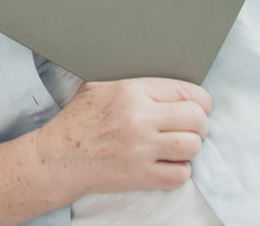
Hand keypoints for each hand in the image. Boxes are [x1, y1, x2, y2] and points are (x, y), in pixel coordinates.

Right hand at [35, 78, 210, 197]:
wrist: (59, 157)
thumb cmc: (79, 120)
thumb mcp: (100, 86)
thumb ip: (132, 82)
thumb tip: (162, 82)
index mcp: (131, 90)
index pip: (185, 90)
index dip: (200, 100)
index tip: (200, 107)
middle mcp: (140, 118)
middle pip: (196, 118)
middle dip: (201, 124)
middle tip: (194, 128)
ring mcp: (141, 149)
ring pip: (192, 146)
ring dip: (191, 148)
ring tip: (181, 146)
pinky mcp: (141, 176)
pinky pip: (180, 175)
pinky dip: (180, 171)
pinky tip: (169, 164)